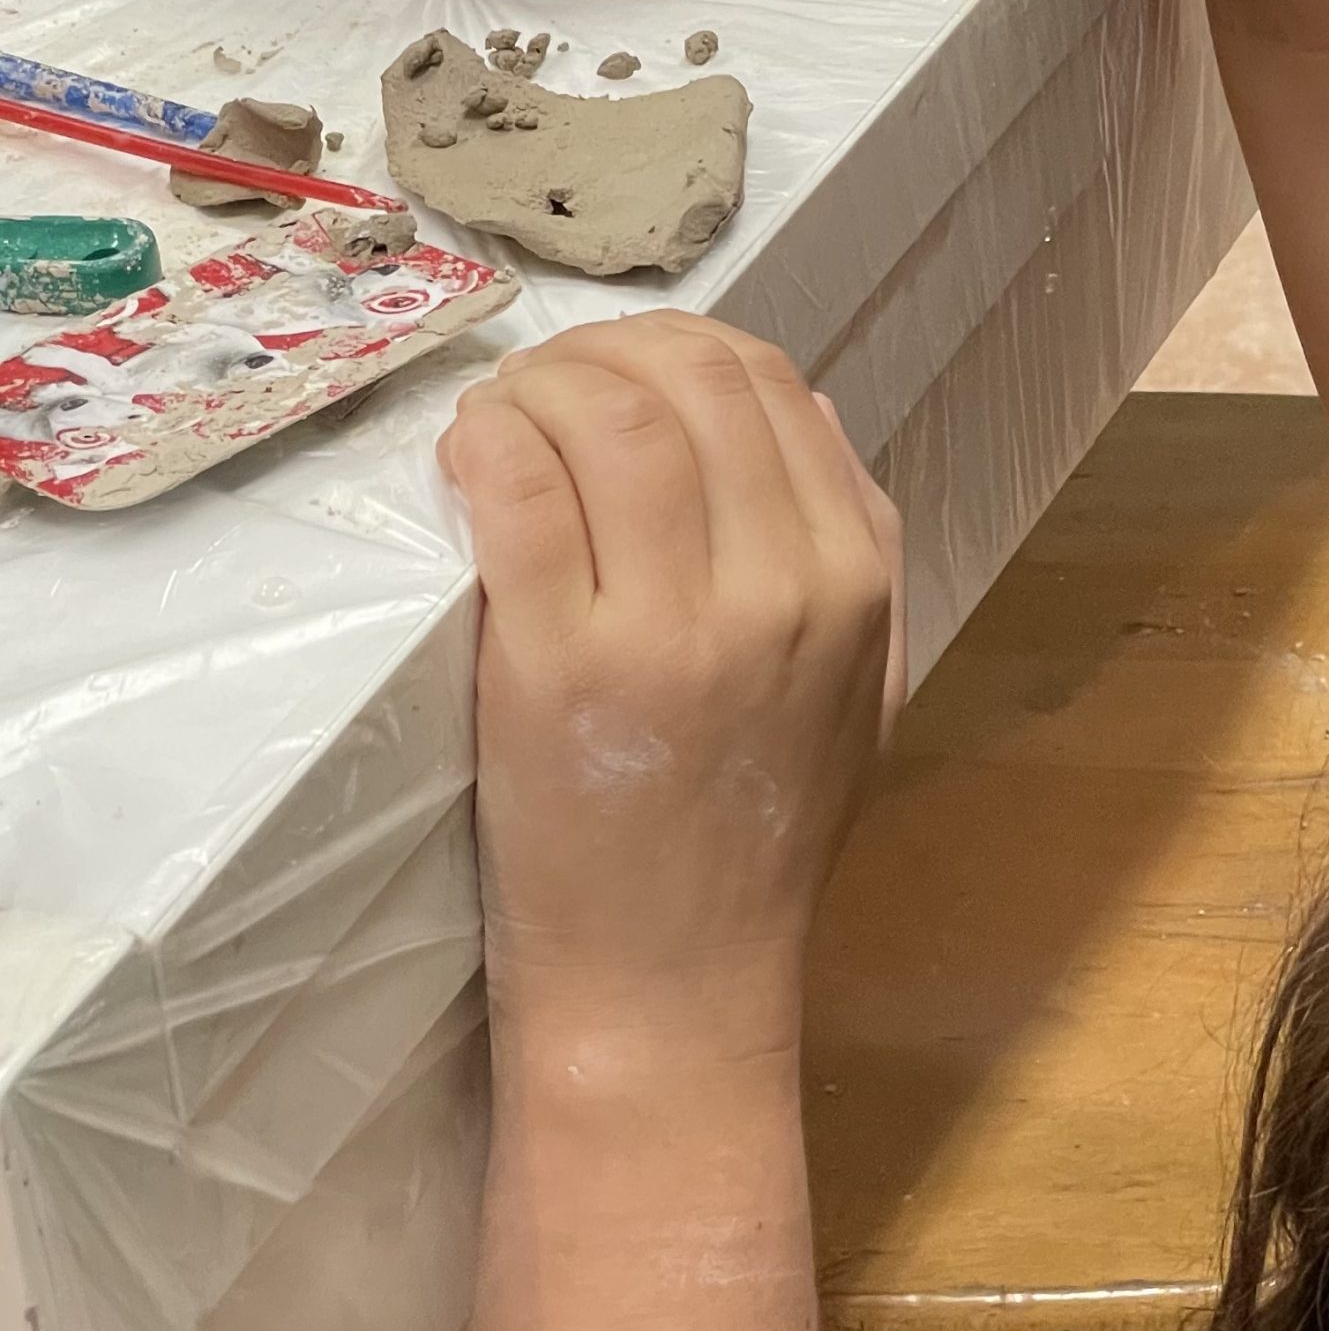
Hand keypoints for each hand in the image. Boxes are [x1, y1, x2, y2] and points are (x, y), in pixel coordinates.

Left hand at [438, 313, 903, 1049]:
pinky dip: (487, 440)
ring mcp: (673, 625)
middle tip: (548, 386)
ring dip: (540, 384)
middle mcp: (783, 587)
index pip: (772, 387)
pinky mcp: (560, 663)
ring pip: (609, 414)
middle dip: (606, 350)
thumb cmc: (758, 836)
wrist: (675, 980)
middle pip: (694, 379)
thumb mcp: (857, 685)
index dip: (682, 350)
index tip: (620, 377)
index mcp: (857, 579)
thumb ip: (848, 548)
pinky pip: (521, 489)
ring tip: (503, 415)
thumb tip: (794, 408)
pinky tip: (470, 453)